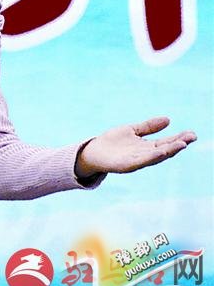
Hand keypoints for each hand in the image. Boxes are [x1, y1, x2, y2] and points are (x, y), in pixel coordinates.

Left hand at [75, 116, 196, 177]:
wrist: (93, 151)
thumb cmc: (113, 142)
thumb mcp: (132, 130)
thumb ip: (149, 126)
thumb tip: (168, 119)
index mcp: (147, 147)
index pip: (166, 142)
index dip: (179, 138)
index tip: (191, 133)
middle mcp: (144, 155)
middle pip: (164, 150)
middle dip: (178, 145)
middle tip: (191, 138)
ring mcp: (136, 161)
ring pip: (156, 157)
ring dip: (169, 151)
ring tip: (181, 144)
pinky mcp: (126, 165)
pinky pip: (141, 162)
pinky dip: (151, 157)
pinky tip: (160, 152)